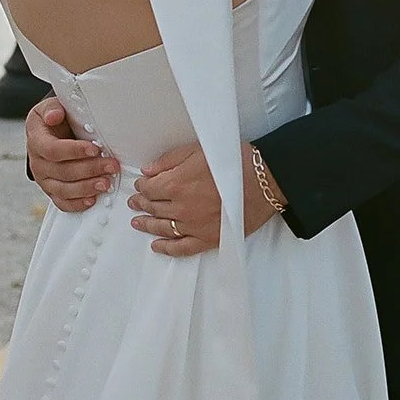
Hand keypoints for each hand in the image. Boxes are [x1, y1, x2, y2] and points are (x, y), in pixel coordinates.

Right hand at [26, 97, 119, 212]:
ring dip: (87, 187)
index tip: (95, 148)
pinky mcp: (52, 190)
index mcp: (36, 140)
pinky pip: (62, 202)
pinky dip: (77, 203)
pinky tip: (92, 199)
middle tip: (111, 165)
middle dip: (90, 169)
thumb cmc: (55, 119)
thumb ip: (52, 108)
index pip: (53, 150)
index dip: (74, 151)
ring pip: (63, 189)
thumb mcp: (51, 107)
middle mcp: (38, 163)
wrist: (50, 133)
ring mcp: (44, 179)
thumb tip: (55, 115)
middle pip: (63, 171)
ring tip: (106, 183)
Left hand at [129, 140, 284, 255]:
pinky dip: (167, 248)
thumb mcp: (199, 150)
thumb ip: (170, 160)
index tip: (140, 185)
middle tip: (135, 203)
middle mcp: (181, 207)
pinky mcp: (208, 239)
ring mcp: (193, 226)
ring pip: (163, 228)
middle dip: (142, 204)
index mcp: (177, 184)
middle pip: (154, 207)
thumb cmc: (235, 161)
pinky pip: (182, 248)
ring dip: (148, 225)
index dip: (142, 187)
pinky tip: (157, 246)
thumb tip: (148, 171)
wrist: (264, 182)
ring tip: (138, 222)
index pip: (149, 188)